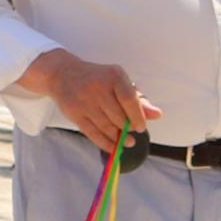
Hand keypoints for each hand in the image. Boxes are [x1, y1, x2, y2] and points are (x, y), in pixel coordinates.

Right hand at [22, 49, 157, 151]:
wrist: (63, 74)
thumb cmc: (98, 79)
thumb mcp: (118, 82)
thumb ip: (139, 100)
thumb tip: (157, 115)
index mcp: (113, 76)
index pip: (129, 99)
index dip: (137, 116)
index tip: (141, 127)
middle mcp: (97, 87)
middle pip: (118, 117)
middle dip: (127, 128)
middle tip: (130, 132)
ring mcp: (84, 101)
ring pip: (107, 127)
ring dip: (118, 138)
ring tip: (126, 141)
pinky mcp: (74, 113)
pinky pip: (93, 133)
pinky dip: (105, 143)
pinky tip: (113, 146)